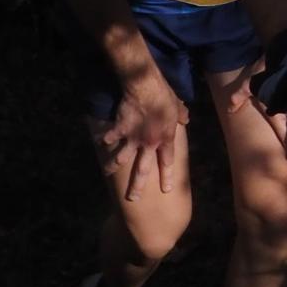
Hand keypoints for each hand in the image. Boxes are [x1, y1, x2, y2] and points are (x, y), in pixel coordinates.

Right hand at [98, 71, 188, 199]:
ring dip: (113, 166)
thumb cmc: (164, 96)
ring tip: (107, 173)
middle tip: (133, 198)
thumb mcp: (178, 107)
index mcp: (165, 139)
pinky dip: (105, 140)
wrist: (146, 87)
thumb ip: (182, 115)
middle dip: (137, 186)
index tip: (166, 189)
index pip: (168, 162)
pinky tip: (100, 143)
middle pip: (143, 170)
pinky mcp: (120, 129)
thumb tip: (186, 119)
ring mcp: (133, 138)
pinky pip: (110, 138)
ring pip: (122, 158)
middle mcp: (149, 143)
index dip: (168, 177)